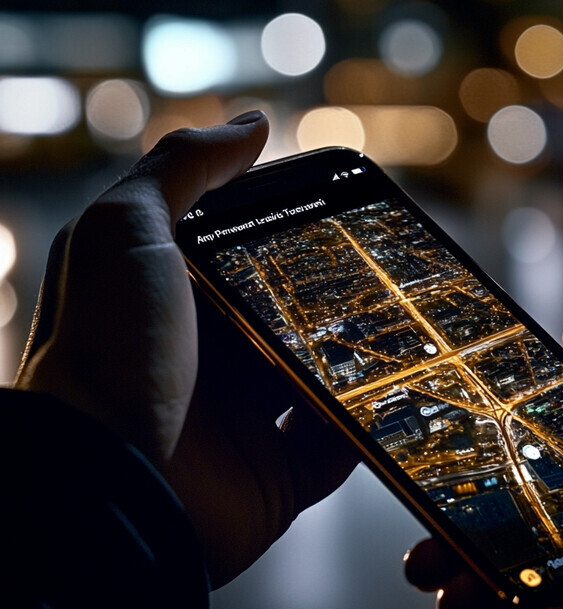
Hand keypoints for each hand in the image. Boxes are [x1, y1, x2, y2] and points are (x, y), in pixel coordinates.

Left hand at [15, 112, 357, 586]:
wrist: (107, 485)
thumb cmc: (106, 352)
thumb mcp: (125, 233)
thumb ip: (183, 170)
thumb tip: (251, 122)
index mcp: (175, 306)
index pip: (248, 259)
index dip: (295, 235)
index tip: (347, 215)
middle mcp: (210, 364)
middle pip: (292, 324)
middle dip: (339, 304)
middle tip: (394, 278)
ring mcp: (245, 425)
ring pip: (323, 385)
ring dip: (363, 365)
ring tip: (411, 335)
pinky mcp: (275, 480)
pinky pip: (337, 450)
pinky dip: (366, 429)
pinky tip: (397, 400)